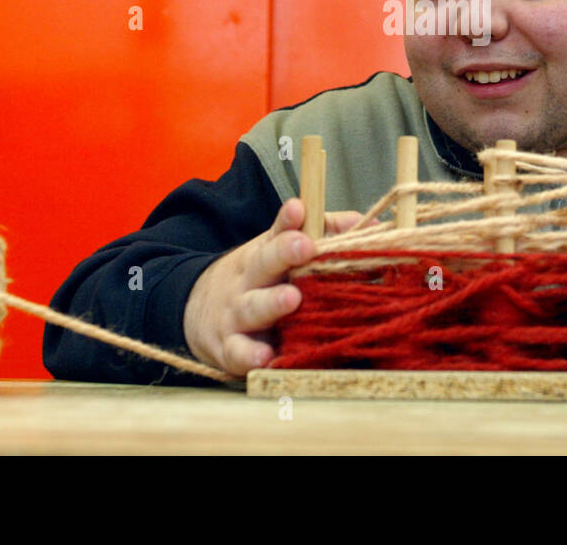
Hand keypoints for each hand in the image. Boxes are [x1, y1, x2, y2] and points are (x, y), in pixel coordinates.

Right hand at [182, 200, 364, 375]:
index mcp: (264, 253)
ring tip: (291, 298)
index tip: (299, 210)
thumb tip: (369, 224)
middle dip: (283, 253)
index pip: (276, 232)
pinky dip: (250, 356)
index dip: (288, 221)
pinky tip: (265, 357)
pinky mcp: (229, 348)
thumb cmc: (258, 280)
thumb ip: (324, 234)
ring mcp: (236, 314)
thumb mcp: (280, 252)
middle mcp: (249, 280)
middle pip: (264, 263)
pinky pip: (239, 352)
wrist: (197, 310)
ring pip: (252, 307)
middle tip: (304, 246)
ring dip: (271, 303)